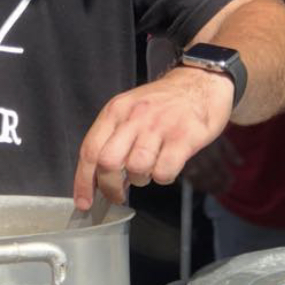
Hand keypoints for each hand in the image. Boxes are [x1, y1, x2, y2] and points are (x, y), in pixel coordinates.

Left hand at [73, 67, 234, 208]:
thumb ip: (113, 139)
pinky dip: (163, 178)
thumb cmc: (164, 103)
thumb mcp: (130, 110)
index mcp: (116, 111)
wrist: (201, 81)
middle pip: (107, 162)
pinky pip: (164, 171)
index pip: (89, 150)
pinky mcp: (184, 137)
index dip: (83, 182)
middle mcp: (134, 117)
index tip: (84, 202)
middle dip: (110, 187)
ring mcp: (159, 126)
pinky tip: (167, 167)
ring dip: (140, 180)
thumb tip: (99, 177)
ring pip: (136, 168)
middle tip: (118, 194)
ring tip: (148, 172)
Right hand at [181, 136, 242, 194]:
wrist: (181, 128)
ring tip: (217, 192)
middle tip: (225, 190)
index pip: (221, 169)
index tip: (231, 182)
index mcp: (212, 151)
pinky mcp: (181, 165)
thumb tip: (240, 164)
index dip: (227, 177)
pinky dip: (197, 185)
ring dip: (209, 188)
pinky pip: (189, 179)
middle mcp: (201, 158)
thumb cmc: (204, 131)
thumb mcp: (218, 138)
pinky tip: (202, 188)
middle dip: (219, 185)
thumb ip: (230, 151)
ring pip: (201, 180)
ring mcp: (190, 162)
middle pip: (212, 177)